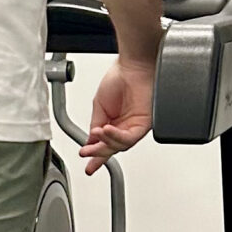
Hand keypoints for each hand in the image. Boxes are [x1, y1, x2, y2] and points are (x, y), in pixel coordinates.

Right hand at [82, 56, 156, 174]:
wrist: (134, 65)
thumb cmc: (120, 77)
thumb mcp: (99, 105)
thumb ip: (96, 124)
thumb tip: (90, 141)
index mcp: (114, 122)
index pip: (105, 143)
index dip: (96, 156)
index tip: (88, 166)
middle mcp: (126, 126)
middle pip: (112, 147)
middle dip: (98, 152)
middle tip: (86, 153)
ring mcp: (135, 126)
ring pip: (121, 144)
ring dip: (106, 143)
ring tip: (96, 135)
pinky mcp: (144, 123)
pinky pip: (130, 136)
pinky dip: (116, 136)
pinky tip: (107, 129)